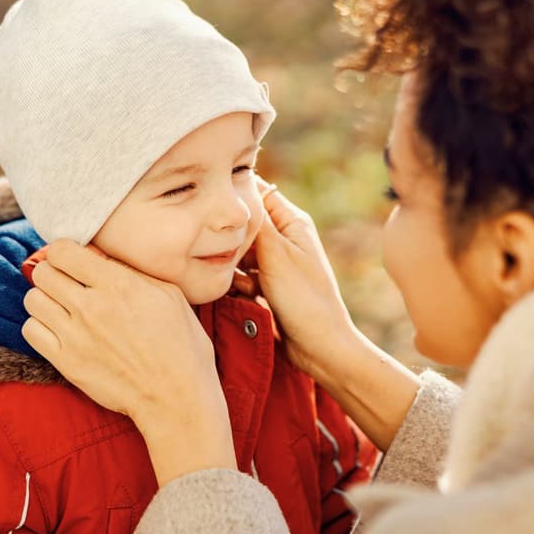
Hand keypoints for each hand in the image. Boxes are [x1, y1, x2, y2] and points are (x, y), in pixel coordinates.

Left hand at [22, 241, 236, 483]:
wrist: (176, 397)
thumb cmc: (181, 345)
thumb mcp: (169, 294)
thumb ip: (131, 272)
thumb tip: (101, 257)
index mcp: (118, 285)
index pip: (62, 251)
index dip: (64, 252)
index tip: (72, 261)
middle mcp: (91, 306)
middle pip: (42, 272)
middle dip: (53, 273)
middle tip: (67, 283)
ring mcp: (75, 336)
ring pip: (32, 299)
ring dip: (45, 299)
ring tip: (63, 307)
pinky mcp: (66, 362)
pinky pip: (31, 331)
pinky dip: (40, 326)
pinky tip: (59, 330)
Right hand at [247, 177, 419, 450]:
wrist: (320, 348)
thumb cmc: (304, 299)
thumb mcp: (277, 256)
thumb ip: (256, 221)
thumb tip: (237, 185)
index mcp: (292, 221)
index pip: (257, 192)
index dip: (234, 196)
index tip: (213, 206)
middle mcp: (283, 237)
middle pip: (243, 223)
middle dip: (231, 238)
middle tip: (233, 256)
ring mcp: (273, 262)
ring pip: (236, 250)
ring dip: (232, 265)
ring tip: (246, 283)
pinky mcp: (265, 284)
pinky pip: (239, 274)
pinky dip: (237, 284)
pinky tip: (247, 297)